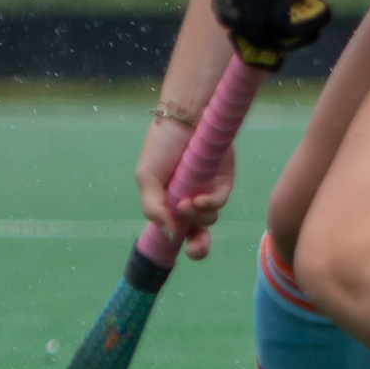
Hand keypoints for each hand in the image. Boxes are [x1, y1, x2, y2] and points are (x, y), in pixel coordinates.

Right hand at [136, 110, 233, 260]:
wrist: (185, 118)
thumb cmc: (161, 146)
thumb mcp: (146, 178)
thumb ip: (154, 209)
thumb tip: (171, 237)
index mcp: (168, 203)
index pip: (175, 233)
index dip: (178, 244)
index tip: (178, 249)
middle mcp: (188, 201)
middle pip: (198, 235)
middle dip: (199, 247)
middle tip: (195, 250)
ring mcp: (206, 192)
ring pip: (208, 219)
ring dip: (196, 216)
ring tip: (185, 202)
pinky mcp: (223, 181)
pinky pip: (219, 202)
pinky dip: (209, 205)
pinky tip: (198, 199)